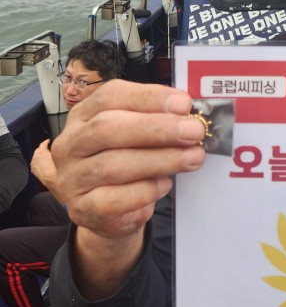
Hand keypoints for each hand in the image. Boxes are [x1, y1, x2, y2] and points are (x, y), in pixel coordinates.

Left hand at [31, 140, 58, 194]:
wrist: (54, 181)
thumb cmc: (57, 169)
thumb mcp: (58, 155)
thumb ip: (55, 150)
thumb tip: (56, 147)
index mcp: (42, 152)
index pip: (42, 144)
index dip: (46, 141)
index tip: (48, 141)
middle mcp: (36, 157)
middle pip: (37, 150)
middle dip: (41, 148)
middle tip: (47, 148)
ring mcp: (33, 164)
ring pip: (35, 156)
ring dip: (39, 155)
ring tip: (45, 155)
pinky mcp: (33, 170)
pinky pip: (34, 163)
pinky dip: (37, 161)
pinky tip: (42, 163)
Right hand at [50, 81, 204, 297]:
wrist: (108, 210)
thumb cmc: (127, 160)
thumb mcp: (137, 134)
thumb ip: (156, 119)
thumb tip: (188, 114)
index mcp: (83, 115)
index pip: (110, 96)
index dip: (148, 98)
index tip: (184, 104)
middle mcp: (71, 144)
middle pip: (108, 128)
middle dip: (157, 128)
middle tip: (193, 131)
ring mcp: (72, 178)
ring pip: (113, 165)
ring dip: (160, 160)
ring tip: (193, 158)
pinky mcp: (82, 209)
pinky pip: (113, 200)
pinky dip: (144, 191)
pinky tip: (164, 185)